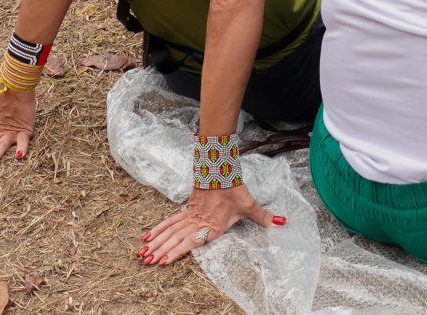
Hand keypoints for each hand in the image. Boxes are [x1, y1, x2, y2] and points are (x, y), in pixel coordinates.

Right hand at [138, 183, 277, 267]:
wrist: (220, 166)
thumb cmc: (234, 187)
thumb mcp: (250, 204)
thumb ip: (264, 217)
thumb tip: (283, 223)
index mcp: (211, 225)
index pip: (190, 241)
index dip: (176, 252)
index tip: (162, 261)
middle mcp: (198, 221)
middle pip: (175, 237)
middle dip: (161, 250)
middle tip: (146, 261)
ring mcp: (190, 214)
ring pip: (170, 230)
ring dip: (157, 241)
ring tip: (142, 252)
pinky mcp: (187, 207)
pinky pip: (170, 220)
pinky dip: (159, 228)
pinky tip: (148, 235)